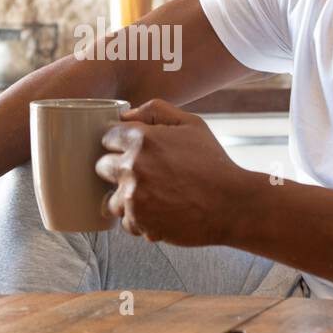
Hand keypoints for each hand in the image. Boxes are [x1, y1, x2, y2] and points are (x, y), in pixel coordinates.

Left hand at [95, 98, 253, 245]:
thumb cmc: (213, 163)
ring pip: (111, 198)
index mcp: (141, 138)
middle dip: (118, 170)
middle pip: (102, 166)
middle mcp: (132, 166)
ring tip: (152, 197)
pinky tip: (160, 213)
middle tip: (144, 175)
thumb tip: (125, 115)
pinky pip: (125, 221)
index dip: (120, 143)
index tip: (134, 151)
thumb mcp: (192, 124)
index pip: (107, 137)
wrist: (231, 204)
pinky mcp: (139, 221)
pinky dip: (139, 220)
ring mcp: (133, 196)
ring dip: (126, 198)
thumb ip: (155, 111)